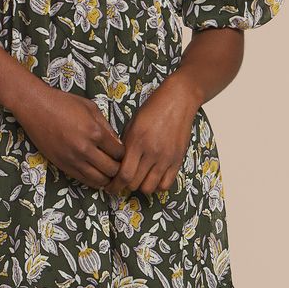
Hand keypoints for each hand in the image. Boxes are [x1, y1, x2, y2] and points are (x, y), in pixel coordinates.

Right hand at [11, 79, 124, 188]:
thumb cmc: (63, 103)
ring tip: (108, 172)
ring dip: (107, 178)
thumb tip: (117, 143)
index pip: (119, 153)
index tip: (122, 152)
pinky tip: (96, 174)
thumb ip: (106, 127)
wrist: (36, 107)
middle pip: (112, 170)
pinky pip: (83, 180)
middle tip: (118, 164)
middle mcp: (85, 149)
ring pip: (98, 180)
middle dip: (118, 168)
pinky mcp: (62, 165)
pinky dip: (93, 180)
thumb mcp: (91, 108)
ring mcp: (73, 159)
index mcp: (95, 132)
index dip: (124, 154)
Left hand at [103, 70, 201, 195]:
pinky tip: (152, 179)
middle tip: (121, 184)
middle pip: (135, 183)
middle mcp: (152, 152)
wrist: (178, 100)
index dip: (114, 185)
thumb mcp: (132, 124)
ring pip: (150, 187)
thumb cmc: (152, 109)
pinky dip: (157, 186)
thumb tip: (117, 164)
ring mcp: (166, 158)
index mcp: (137, 141)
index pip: (124, 174)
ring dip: (140, 187)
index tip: (110, 187)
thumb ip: (125, 145)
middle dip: (124, 186)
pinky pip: (166, 184)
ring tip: (137, 180)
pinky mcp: (178, 160)